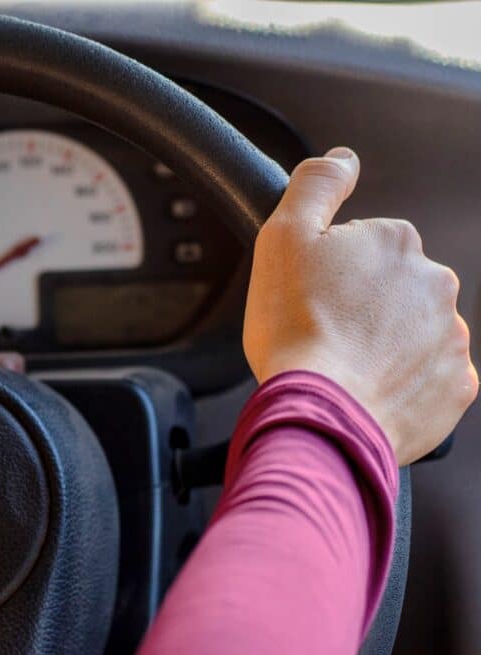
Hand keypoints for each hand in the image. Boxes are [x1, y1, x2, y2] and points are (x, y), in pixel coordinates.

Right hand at [244, 147, 477, 465]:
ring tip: (341, 365)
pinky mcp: (456, 386)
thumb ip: (315, 185)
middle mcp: (435, 282)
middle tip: (321, 331)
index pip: (362, 245)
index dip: (328, 270)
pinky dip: (400, 382)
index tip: (309, 295)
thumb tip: (342, 159)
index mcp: (395, 243)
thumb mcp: (282, 236)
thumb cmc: (297, 330)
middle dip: (361, 305)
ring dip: (381, 343)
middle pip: (390, 288)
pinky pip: (427, 376)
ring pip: (410, 331)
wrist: (322, 412)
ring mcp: (450, 336)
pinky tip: (365, 388)